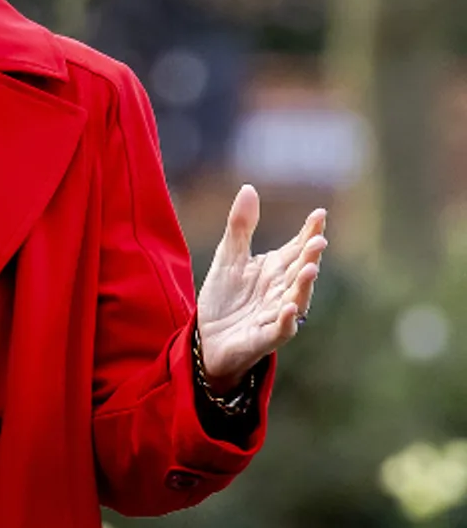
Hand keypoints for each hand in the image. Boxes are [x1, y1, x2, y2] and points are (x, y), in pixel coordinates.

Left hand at [194, 187, 325, 389]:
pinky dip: (286, 319)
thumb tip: (249, 188)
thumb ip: (240, 227)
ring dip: (305, 285)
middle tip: (318, 241)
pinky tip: (289, 307)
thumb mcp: (228, 258)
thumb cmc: (224, 299)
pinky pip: (282, 328)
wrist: (206, 339)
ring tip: (310, 269)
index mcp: (276, 269)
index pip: (297, 248)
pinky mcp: (266, 337)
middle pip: (301, 271)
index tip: (319, 214)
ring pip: (298, 298)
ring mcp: (277, 313)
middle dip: (310, 257)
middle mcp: (283, 290)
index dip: (309, 232)